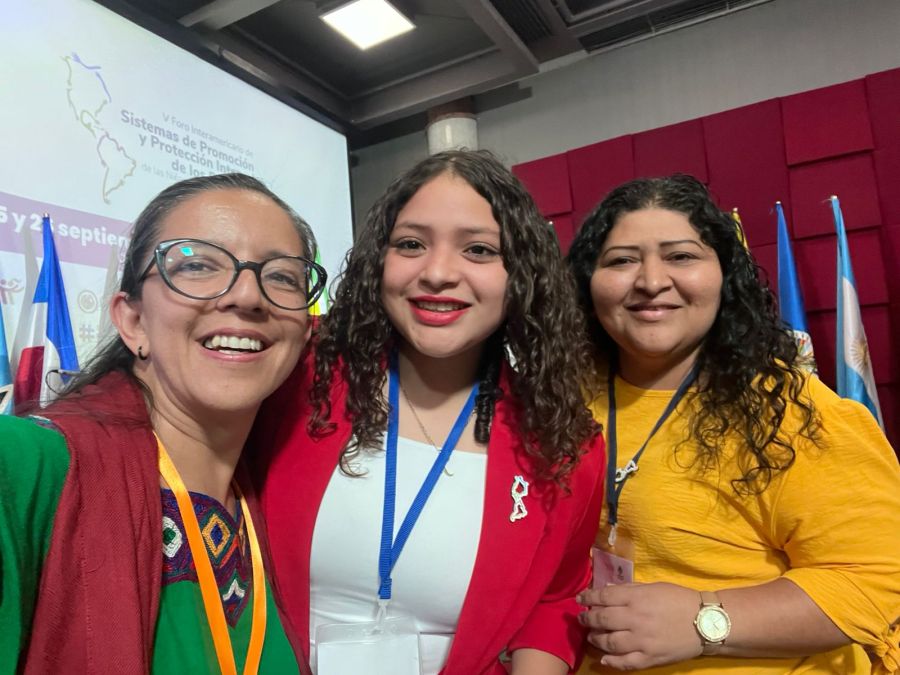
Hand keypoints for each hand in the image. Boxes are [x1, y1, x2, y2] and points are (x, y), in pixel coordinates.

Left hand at [577, 582, 702, 669]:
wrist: (706, 622)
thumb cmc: (679, 599)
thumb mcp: (653, 586)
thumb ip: (629, 589)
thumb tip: (608, 590)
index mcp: (636, 598)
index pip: (603, 597)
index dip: (588, 597)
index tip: (579, 598)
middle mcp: (636, 619)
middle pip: (602, 619)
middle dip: (587, 618)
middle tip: (582, 618)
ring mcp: (642, 641)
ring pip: (609, 642)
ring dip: (595, 639)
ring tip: (591, 636)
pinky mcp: (650, 658)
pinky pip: (626, 663)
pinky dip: (611, 661)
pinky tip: (603, 658)